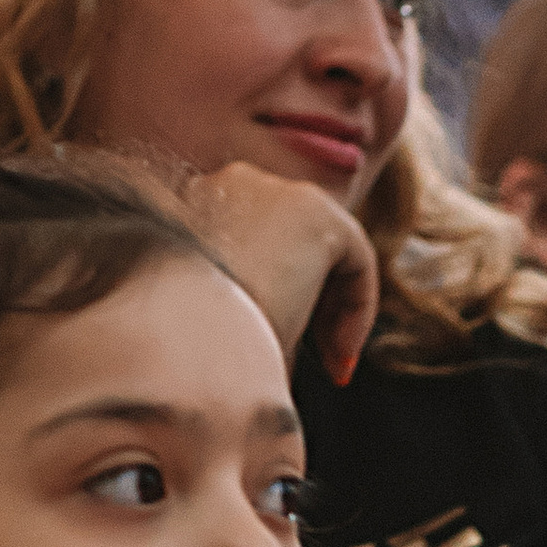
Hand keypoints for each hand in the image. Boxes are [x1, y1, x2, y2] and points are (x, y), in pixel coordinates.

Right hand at [182, 159, 379, 382]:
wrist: (187, 339)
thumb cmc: (190, 342)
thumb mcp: (212, 315)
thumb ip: (244, 305)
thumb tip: (276, 341)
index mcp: (199, 201)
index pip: (262, 242)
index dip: (285, 298)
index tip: (283, 349)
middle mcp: (234, 182)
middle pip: (299, 242)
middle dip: (317, 304)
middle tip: (320, 361)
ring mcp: (275, 188)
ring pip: (331, 251)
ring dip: (337, 311)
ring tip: (331, 363)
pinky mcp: (315, 210)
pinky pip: (358, 259)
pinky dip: (359, 308)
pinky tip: (339, 353)